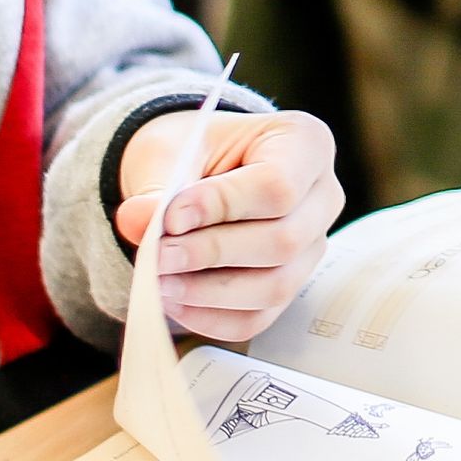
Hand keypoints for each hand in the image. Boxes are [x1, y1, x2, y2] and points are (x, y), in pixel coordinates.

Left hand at [116, 107, 345, 342]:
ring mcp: (310, 247)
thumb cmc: (190, 152)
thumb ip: (156, 186)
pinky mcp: (289, 285)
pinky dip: (211, 317)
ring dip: (210, 292)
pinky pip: (258, 317)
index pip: (277, 186)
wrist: (192, 173)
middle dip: (212, 253)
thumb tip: (138, 221)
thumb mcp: (168, 152)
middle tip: (158, 255)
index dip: (223, 206)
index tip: (171, 217)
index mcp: (304, 144)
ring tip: (160, 281)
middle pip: (283, 241)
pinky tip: (174, 300)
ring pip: (275, 286)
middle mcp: (321, 198)